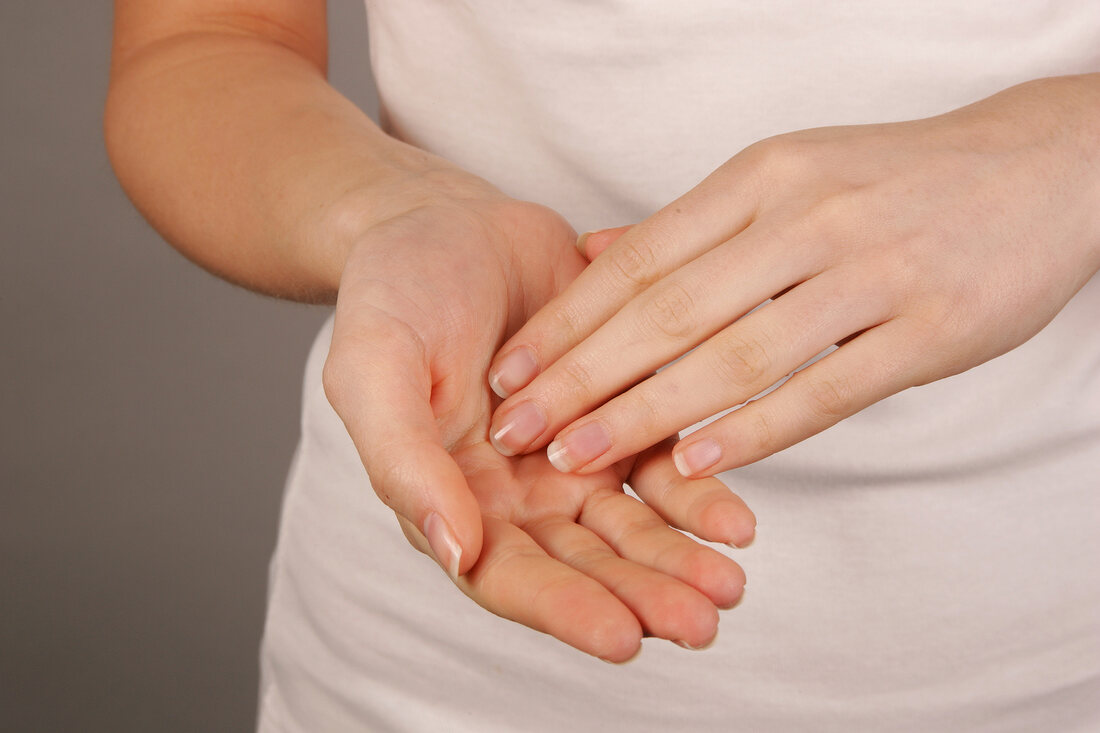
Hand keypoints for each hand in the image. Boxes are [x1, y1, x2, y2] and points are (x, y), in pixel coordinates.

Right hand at [322, 185, 753, 660]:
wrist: (447, 221)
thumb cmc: (394, 292)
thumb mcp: (373, 366)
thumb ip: (403, 459)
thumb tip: (455, 550)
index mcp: (452, 495)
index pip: (508, 574)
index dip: (564, 609)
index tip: (622, 637)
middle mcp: (517, 490)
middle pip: (585, 563)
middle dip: (643, 595)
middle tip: (700, 621)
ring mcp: (574, 452)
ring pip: (635, 523)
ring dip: (681, 556)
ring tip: (730, 580)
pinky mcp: (622, 406)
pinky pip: (665, 458)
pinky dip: (699, 488)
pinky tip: (735, 516)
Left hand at [485, 74, 1099, 476]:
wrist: (1046, 165)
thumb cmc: (896, 181)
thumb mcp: (786, 175)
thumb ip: (689, 225)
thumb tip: (590, 254)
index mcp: (761, 178)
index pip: (639, 258)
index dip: (565, 321)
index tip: (506, 372)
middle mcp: (804, 217)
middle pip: (667, 309)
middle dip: (579, 375)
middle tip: (511, 429)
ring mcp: (870, 271)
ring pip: (734, 353)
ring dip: (644, 412)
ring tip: (575, 458)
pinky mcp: (929, 326)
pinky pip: (825, 387)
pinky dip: (753, 430)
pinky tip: (694, 464)